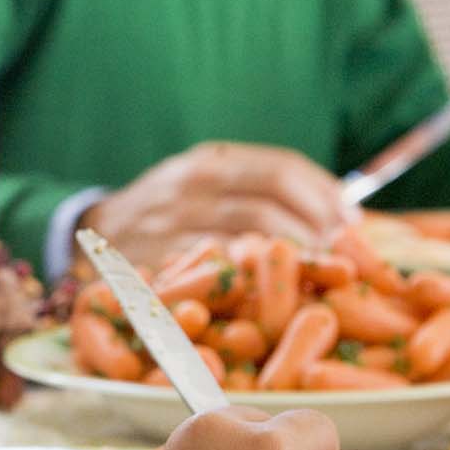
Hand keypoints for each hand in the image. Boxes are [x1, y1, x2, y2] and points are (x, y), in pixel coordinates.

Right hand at [80, 142, 355, 270]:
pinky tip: (276, 291)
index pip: (279, 166)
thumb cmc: (170, 212)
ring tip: (321, 272)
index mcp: (210, 159)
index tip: (353, 218)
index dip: (324, 192)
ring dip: (297, 255)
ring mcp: (174, 220)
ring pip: (252, 233)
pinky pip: (221, 269)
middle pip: (272, 198)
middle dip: (319, 225)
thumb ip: (259, 191)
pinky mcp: (162, 259)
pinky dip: (255, 280)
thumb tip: (342, 210)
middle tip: (346, 252)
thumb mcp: (207, 185)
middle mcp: (192, 183)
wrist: (95, 232)